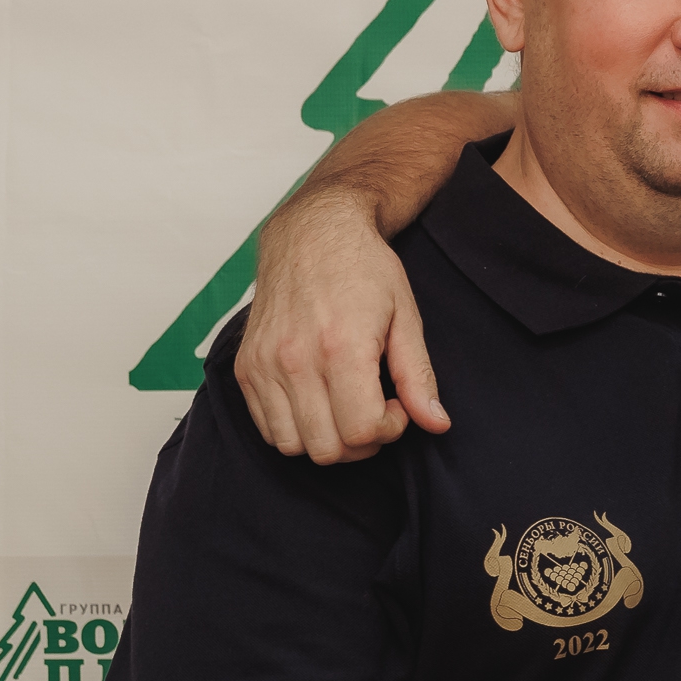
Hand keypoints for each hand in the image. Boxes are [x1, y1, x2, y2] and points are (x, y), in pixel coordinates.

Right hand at [233, 189, 447, 463]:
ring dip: (326, 439)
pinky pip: (267, 427)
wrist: (311, 232)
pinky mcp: (245, 366)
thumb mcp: (405, 316)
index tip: (396, 404)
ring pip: (292, 446)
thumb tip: (436, 424)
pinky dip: (295, 428)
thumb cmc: (363, 268)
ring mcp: (263, 364)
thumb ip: (418, 376)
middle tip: (375, 408)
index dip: (388, 430)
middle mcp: (295, 359)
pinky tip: (319, 401)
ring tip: (346, 406)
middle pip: (327, 449)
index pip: (361, 431)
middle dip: (360, 441)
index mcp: (340, 346)